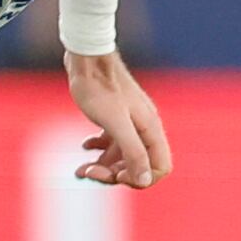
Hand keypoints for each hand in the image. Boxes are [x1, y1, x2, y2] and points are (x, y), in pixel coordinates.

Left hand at [64, 50, 172, 189]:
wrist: (86, 59)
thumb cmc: (99, 88)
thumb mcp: (115, 124)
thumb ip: (133, 152)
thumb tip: (144, 181)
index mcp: (151, 129)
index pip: (160, 167)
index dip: (140, 178)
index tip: (116, 175)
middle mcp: (144, 127)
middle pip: (137, 165)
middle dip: (114, 174)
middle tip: (88, 171)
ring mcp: (129, 123)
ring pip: (121, 157)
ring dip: (102, 166)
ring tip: (80, 169)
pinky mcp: (114, 118)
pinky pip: (111, 144)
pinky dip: (98, 150)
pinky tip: (85, 145)